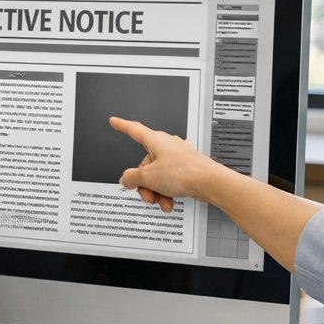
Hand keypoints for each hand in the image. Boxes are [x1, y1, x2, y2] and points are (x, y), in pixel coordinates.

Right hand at [109, 116, 228, 212]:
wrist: (209, 182)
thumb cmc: (185, 172)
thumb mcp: (148, 177)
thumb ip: (131, 177)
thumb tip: (126, 179)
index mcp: (155, 140)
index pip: (133, 130)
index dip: (122, 125)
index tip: (114, 121)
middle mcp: (166, 146)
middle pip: (144, 165)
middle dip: (143, 183)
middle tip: (146, 194)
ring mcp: (176, 158)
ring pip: (156, 176)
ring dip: (155, 192)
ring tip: (160, 201)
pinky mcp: (184, 169)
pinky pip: (168, 181)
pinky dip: (166, 192)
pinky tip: (169, 202)